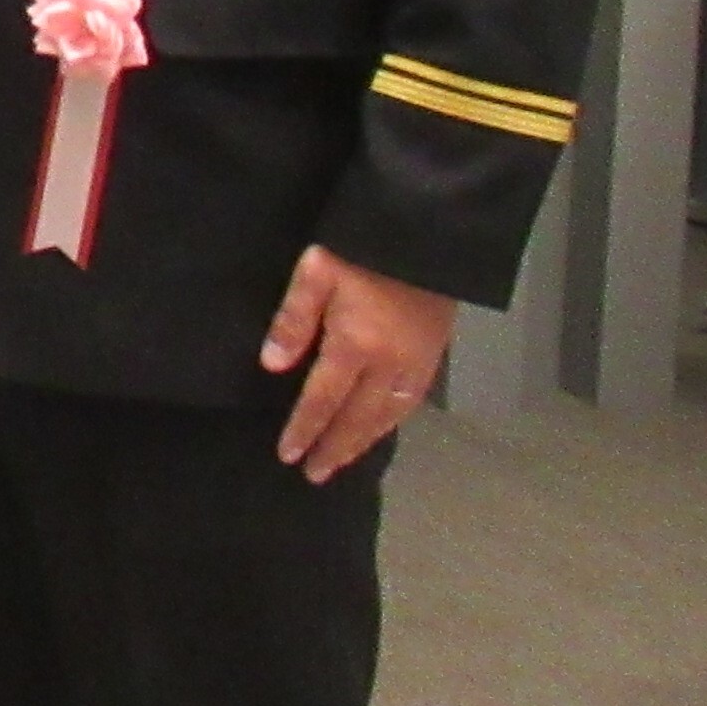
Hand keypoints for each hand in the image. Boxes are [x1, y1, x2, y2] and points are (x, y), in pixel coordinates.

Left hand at [262, 244, 452, 480]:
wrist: (424, 231)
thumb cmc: (359, 248)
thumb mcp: (315, 272)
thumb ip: (293, 319)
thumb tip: (272, 365)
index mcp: (355, 345)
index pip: (323, 400)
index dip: (304, 429)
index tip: (288, 455)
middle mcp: (388, 363)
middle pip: (358, 417)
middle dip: (335, 448)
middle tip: (314, 474)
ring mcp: (416, 361)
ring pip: (388, 415)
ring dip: (364, 441)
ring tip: (343, 460)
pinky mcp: (434, 353)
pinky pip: (412, 400)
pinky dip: (393, 422)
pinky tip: (381, 427)